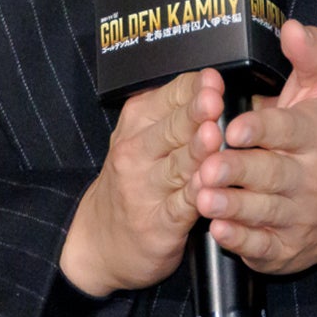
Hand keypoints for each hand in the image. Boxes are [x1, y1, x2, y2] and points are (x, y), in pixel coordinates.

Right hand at [60, 68, 224, 295]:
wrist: (101, 237)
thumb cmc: (133, 177)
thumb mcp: (143, 135)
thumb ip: (176, 111)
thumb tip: (215, 84)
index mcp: (137, 120)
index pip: (171, 95)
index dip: (195, 88)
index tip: (213, 79)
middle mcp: (136, 152)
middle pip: (174, 128)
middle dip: (195, 114)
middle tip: (213, 100)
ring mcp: (145, 189)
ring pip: (178, 165)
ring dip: (197, 151)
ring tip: (213, 136)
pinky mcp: (158, 223)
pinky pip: (181, 205)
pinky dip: (196, 194)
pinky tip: (209, 185)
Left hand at [192, 20, 316, 272]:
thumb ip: (312, 53)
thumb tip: (293, 28)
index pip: (289, 130)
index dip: (261, 129)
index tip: (233, 127)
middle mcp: (311, 177)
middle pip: (272, 174)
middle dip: (238, 170)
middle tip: (207, 165)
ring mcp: (298, 215)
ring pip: (264, 212)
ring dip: (233, 205)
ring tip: (203, 197)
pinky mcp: (286, 247)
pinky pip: (263, 247)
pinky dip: (241, 241)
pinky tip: (218, 230)